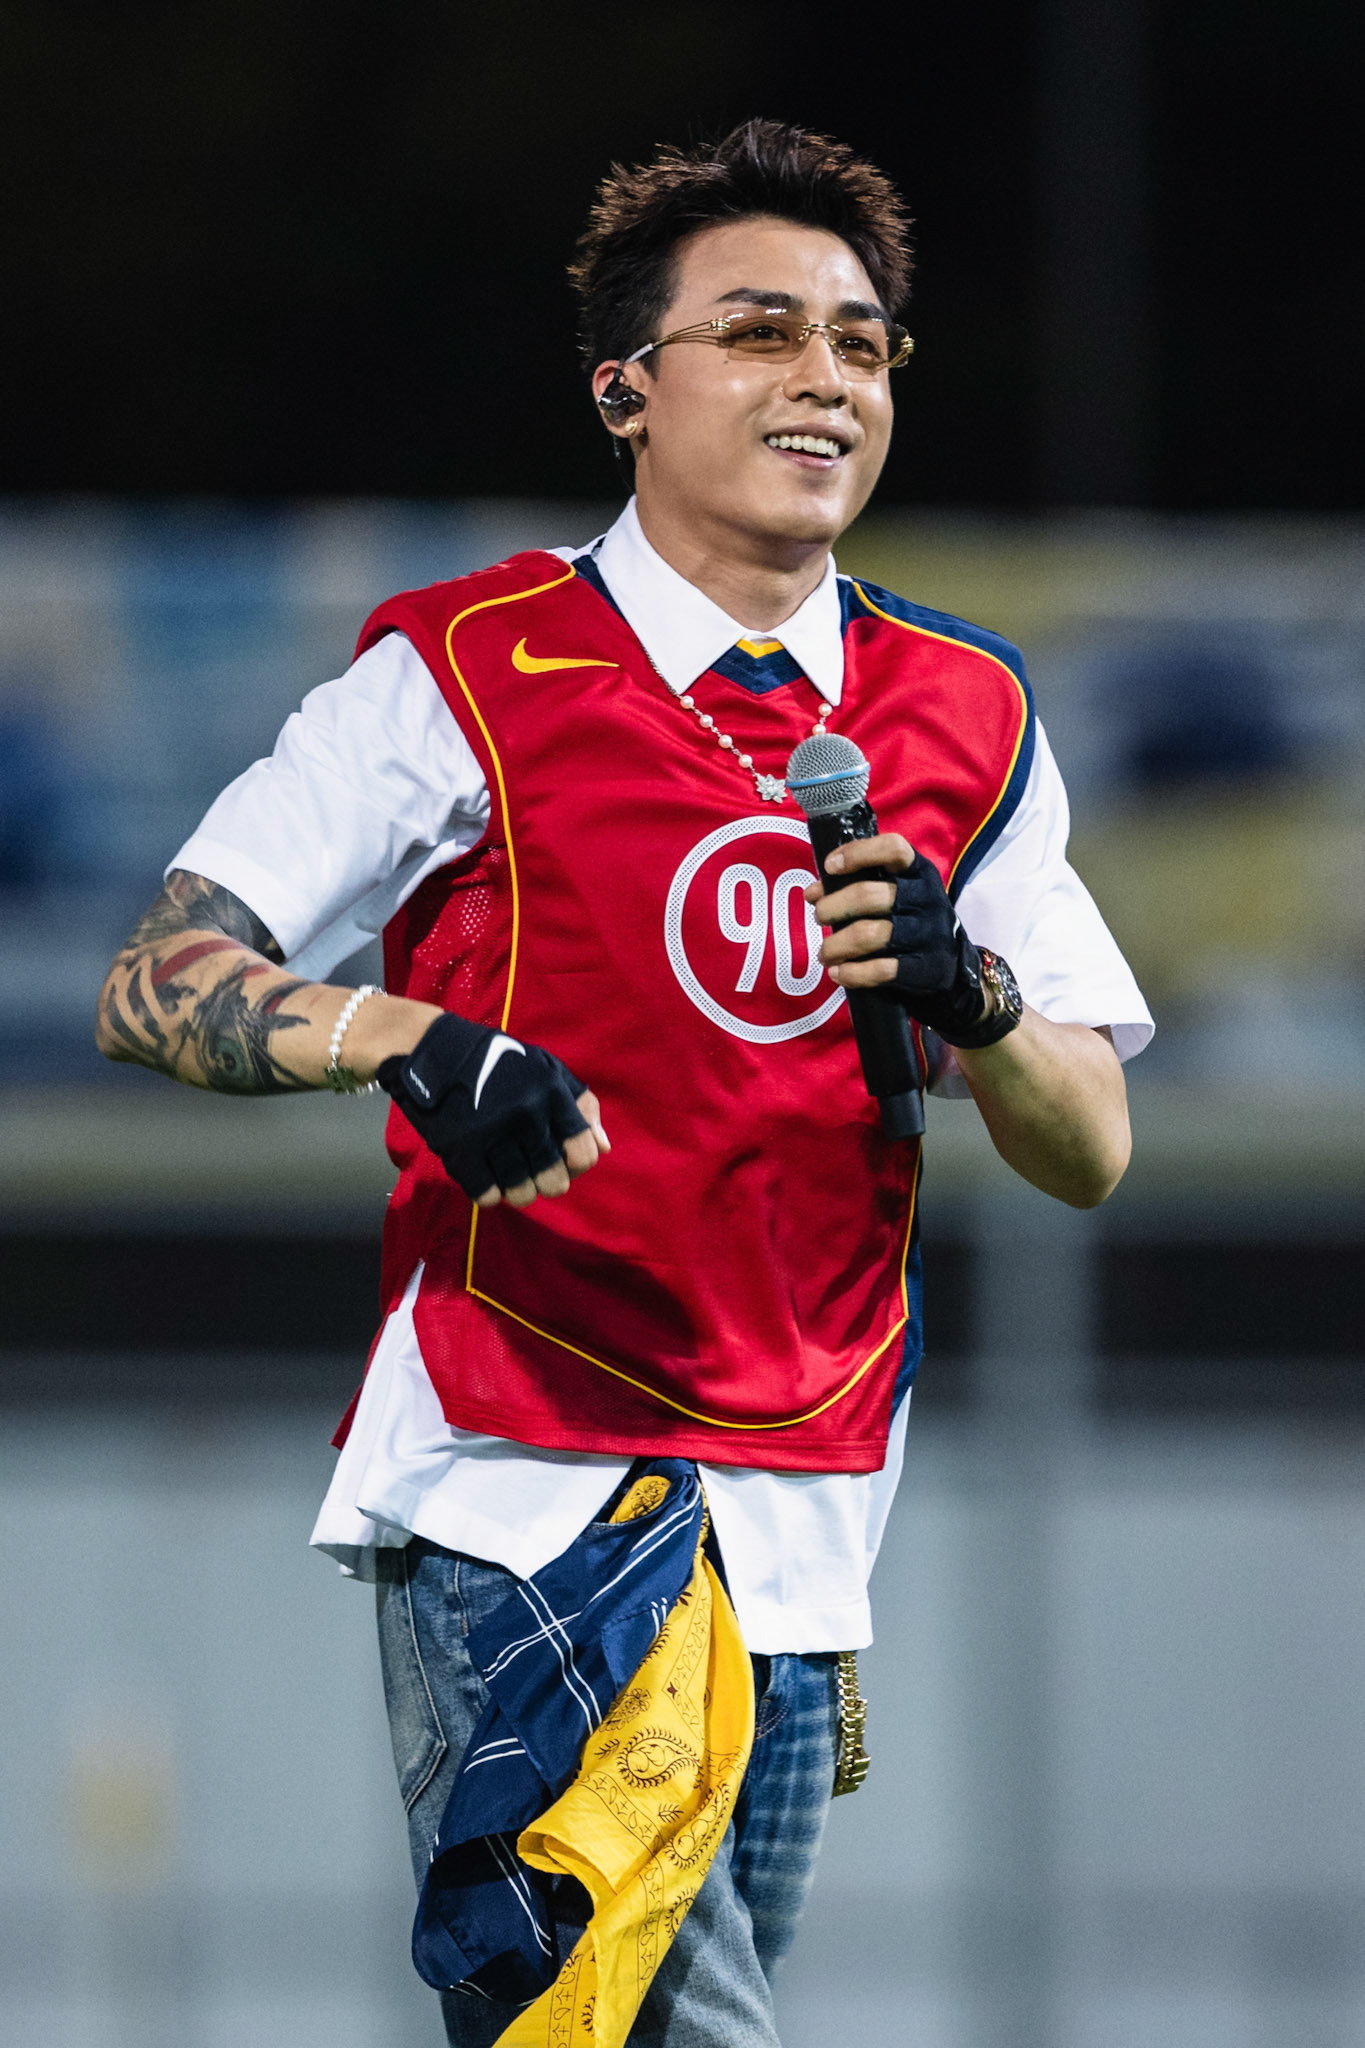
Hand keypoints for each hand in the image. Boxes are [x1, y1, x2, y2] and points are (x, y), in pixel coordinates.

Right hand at [378, 1013, 608, 1207]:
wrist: (431, 1049)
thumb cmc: (496, 1061)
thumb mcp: (545, 1068)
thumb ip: (580, 1105)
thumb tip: (604, 1147)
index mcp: (552, 1093)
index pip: (584, 1153)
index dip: (576, 1164)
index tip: (562, 1160)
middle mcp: (527, 1114)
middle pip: (554, 1180)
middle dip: (548, 1183)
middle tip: (534, 1172)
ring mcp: (493, 1133)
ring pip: (521, 1192)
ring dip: (518, 1192)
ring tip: (510, 1177)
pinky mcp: (461, 1148)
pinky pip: (486, 1195)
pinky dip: (489, 1195)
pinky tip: (485, 1179)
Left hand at [804, 834, 1008, 1046]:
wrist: (954, 970)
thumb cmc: (913, 923)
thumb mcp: (896, 896)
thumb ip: (856, 887)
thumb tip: (813, 892)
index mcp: (920, 873)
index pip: (894, 849)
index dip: (858, 854)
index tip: (829, 867)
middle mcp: (926, 900)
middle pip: (870, 895)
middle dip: (833, 906)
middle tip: (819, 917)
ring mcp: (927, 935)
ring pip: (871, 934)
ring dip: (836, 944)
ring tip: (824, 953)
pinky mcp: (925, 968)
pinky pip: (882, 970)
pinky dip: (852, 973)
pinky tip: (838, 973)